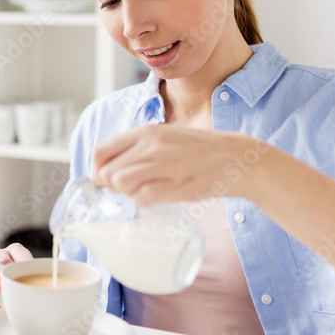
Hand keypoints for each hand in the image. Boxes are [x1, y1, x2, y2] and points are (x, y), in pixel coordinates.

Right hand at [0, 243, 33, 306]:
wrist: (5, 296)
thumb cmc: (21, 287)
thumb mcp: (31, 281)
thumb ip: (32, 277)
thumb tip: (34, 292)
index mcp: (15, 251)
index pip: (17, 251)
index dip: (22, 265)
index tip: (26, 280)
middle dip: (4, 277)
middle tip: (10, 291)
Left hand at [92, 124, 260, 205]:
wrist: (235, 157)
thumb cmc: (197, 149)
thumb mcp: (163, 136)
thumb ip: (138, 147)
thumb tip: (109, 167)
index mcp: (144, 132)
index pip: (100, 152)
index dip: (98, 170)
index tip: (109, 180)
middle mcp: (150, 145)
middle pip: (106, 172)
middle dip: (110, 187)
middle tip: (127, 190)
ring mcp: (164, 164)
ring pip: (121, 184)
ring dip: (125, 194)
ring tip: (141, 192)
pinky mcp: (177, 185)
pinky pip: (142, 198)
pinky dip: (143, 202)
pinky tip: (155, 199)